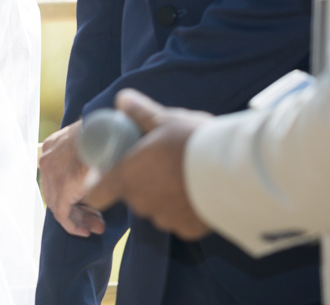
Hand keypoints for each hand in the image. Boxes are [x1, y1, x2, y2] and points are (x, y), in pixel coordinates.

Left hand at [39, 120, 105, 235]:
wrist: (107, 132)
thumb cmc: (106, 133)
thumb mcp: (92, 141)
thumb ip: (86, 157)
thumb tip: (95, 175)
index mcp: (52, 146)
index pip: (57, 176)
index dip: (73, 191)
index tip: (89, 203)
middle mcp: (47, 159)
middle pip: (57, 191)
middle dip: (78, 208)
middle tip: (95, 221)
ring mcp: (51, 175)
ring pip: (60, 205)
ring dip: (79, 219)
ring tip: (96, 228)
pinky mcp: (61, 189)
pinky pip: (62, 215)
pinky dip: (74, 225)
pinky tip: (86, 231)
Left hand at [82, 89, 212, 240]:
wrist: (234, 173)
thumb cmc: (191, 142)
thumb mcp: (164, 119)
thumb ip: (139, 112)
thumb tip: (122, 100)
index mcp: (126, 177)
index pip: (95, 193)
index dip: (100, 183)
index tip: (113, 169)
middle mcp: (140, 203)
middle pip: (131, 195)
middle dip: (142, 181)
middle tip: (160, 161)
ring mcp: (164, 219)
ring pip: (157, 207)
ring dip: (164, 194)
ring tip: (184, 173)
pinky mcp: (188, 230)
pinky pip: (180, 218)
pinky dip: (186, 207)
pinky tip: (200, 190)